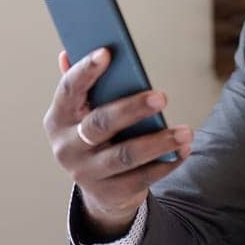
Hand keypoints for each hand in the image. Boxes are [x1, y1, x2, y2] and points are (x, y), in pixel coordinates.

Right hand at [43, 48, 193, 238]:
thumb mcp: (85, 111)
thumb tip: (68, 51)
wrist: (99, 189)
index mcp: (58, 119)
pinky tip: (183, 150)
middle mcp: (67, 147)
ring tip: (186, 132)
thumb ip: (82, 84)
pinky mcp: (110, 192)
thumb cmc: (95, 135)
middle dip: (132, 109)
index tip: (107, 52)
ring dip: (159, 142)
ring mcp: (86, 173)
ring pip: (125, 156)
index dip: (85, 70)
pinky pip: (142, 178)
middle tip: (162, 96)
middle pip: (100, 124)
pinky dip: (166, 163)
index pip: (68, 90)